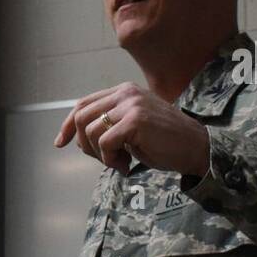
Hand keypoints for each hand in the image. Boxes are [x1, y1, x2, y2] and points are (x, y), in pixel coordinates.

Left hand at [55, 82, 209, 176]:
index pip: (83, 104)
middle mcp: (125, 93)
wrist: (195, 147)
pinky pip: (105, 142)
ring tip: (120, 161)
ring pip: (91, 131)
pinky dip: (110, 159)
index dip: (68, 125)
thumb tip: (76, 138)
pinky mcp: (135, 120)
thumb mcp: (131, 127)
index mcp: (123, 92)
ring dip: (100, 154)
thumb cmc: (164, 142)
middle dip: (85, 144)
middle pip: (81, 117)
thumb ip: (109, 124)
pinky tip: (126, 164)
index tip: (61, 142)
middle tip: (105, 159)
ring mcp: (131, 105)